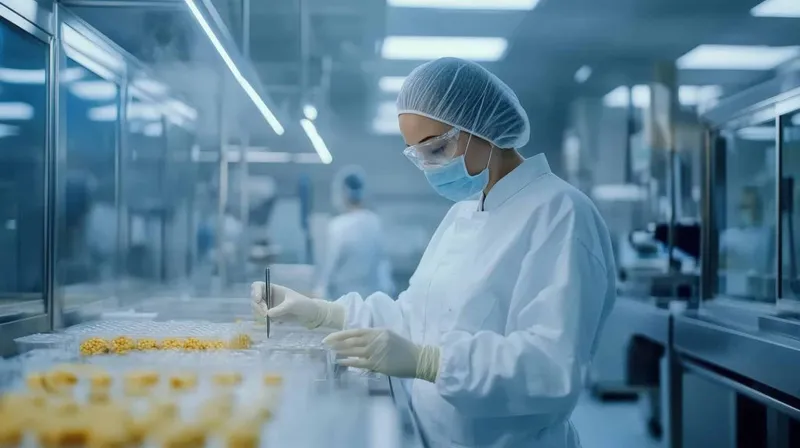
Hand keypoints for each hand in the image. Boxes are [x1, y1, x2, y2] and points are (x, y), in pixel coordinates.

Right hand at [250, 282, 344, 329]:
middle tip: (265, 314)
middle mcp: (269, 296)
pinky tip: (275, 321)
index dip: (255, 291)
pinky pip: (261, 317)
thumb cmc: (303, 305)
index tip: (258, 300)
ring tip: (269, 320)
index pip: (258, 286)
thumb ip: (280, 309)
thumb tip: (267, 314)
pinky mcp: (271, 315)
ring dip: (259, 314)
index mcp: (273, 288)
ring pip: (256, 309)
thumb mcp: (293, 305)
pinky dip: (263, 320)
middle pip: (254, 299)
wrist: (310, 315)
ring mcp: (269, 305)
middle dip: (257, 306)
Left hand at [323, 329, 439, 381]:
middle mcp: (376, 340)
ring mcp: (376, 352)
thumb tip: (356, 340)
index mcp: (379, 331)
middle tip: (325, 344)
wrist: (418, 359)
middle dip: (337, 343)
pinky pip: (359, 363)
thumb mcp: (389, 336)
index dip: (341, 334)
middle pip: (352, 341)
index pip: (355, 331)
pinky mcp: (378, 364)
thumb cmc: (403, 348)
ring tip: (330, 352)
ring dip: (340, 352)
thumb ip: (374, 337)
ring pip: (354, 351)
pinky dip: (348, 362)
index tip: (329, 337)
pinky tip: (340, 362)